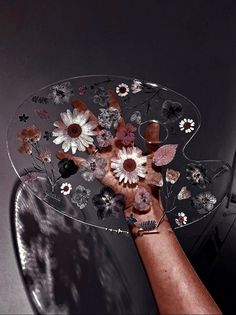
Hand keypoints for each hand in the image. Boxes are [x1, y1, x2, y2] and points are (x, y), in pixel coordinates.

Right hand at [56, 90, 164, 220]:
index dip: (113, 108)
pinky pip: (82, 163)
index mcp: (125, 142)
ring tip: (64, 123)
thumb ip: (153, 142)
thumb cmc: (149, 179)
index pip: (117, 121)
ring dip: (76, 133)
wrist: (142, 197)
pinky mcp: (98, 170)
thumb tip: (155, 123)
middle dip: (87, 115)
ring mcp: (103, 158)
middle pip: (97, 127)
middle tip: (75, 102)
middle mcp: (111, 147)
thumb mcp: (154, 159)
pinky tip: (61, 153)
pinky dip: (72, 159)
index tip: (108, 94)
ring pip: (87, 141)